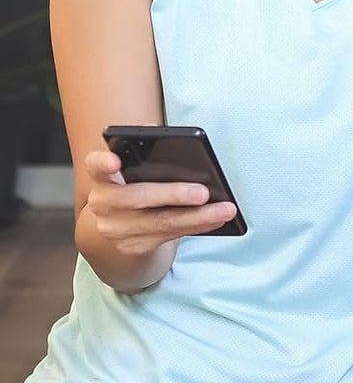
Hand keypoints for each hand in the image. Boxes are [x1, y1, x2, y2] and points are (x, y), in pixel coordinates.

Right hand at [81, 149, 236, 258]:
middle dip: (173, 195)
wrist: (123, 225)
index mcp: (103, 176)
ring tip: (225, 210)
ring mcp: (115, 229)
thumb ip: (149, 152)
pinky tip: (216, 220)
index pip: (96, 165)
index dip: (103, 163)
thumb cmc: (139, 186)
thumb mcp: (139, 169)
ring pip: (160, 222)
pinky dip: (197, 226)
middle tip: (203, 193)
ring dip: (198, 217)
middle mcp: (103, 203)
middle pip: (136, 198)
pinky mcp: (133, 246)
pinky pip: (170, 236)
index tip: (114, 160)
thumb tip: (169, 136)